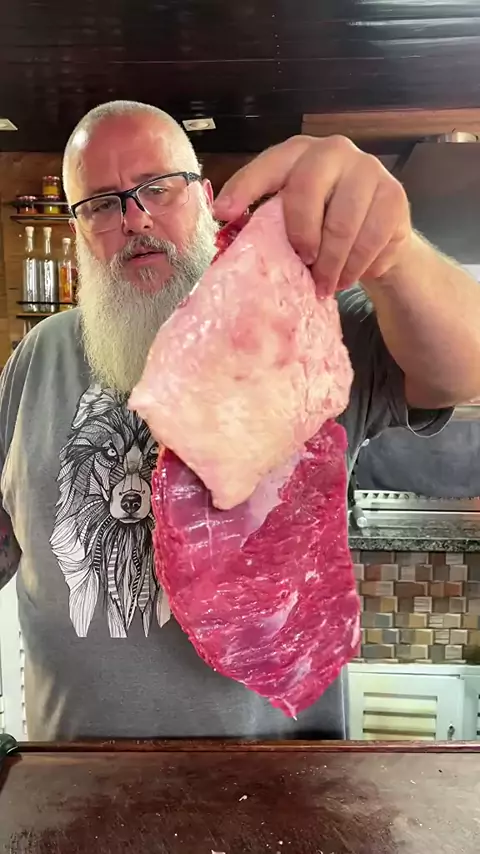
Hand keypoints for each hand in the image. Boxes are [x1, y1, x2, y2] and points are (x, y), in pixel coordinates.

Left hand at [214, 135, 412, 294]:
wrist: (381, 231)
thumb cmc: (324, 226)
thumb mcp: (292, 219)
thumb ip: (267, 222)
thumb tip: (229, 248)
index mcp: (298, 153)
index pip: (268, 165)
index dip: (245, 187)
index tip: (224, 214)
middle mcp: (333, 151)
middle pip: (307, 189)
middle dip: (301, 235)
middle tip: (303, 263)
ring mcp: (368, 170)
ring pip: (343, 223)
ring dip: (331, 264)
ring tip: (324, 286)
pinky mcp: (394, 196)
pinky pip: (371, 239)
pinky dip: (357, 267)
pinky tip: (348, 278)